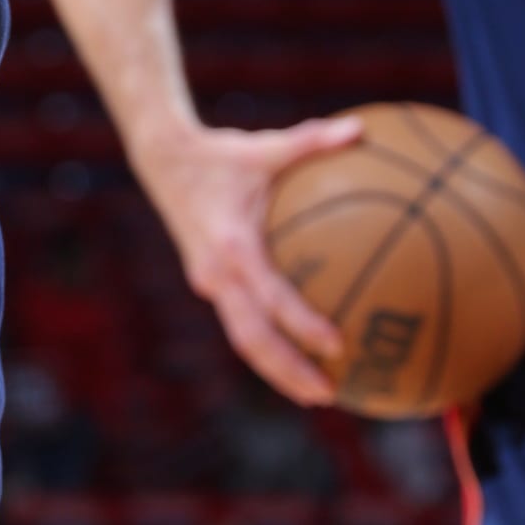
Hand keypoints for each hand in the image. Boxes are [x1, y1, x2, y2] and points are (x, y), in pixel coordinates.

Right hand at [138, 113, 362, 404]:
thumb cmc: (222, 154)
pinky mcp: (209, 284)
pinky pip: (240, 322)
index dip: (301, 324)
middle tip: (330, 394)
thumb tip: (362, 130)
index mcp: (232, 245)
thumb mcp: (265, 146)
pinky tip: (301, 355)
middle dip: (287, 370)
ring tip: (319, 392)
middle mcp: (216, 273)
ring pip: (242, 338)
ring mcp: (209, 283)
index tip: (338, 345)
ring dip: (277, 369)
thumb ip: (312, 141)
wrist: (162, 162)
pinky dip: (268, 345)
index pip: (270, 295)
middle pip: (250, 337)